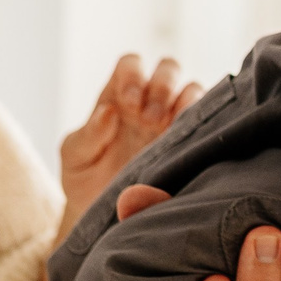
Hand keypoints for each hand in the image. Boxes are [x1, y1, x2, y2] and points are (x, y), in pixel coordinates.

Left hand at [59, 55, 203, 230]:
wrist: (102, 216)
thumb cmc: (85, 180)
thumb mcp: (74, 156)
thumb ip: (87, 134)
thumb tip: (108, 111)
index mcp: (119, 97)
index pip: (131, 64)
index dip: (133, 74)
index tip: (128, 102)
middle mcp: (149, 103)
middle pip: (168, 68)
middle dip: (162, 85)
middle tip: (148, 118)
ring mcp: (171, 121)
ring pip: (192, 88)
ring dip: (183, 100)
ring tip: (165, 127)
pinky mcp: (188, 142)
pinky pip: (206, 118)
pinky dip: (201, 118)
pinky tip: (185, 137)